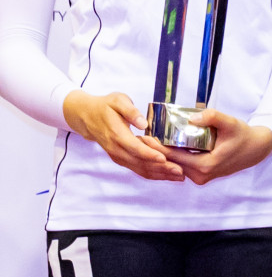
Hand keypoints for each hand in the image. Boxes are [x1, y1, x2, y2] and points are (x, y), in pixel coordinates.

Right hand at [62, 91, 183, 181]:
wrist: (87, 117)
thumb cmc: (105, 107)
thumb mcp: (117, 101)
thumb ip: (130, 111)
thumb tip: (142, 123)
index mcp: (116, 134)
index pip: (134, 148)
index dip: (149, 154)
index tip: (164, 158)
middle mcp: (116, 149)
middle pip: (140, 162)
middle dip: (160, 168)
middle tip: (180, 171)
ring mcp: (118, 156)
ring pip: (140, 169)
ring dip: (159, 174)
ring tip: (179, 176)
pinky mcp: (121, 159)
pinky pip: (138, 169)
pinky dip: (153, 174)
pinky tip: (168, 176)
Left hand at [154, 110, 271, 185]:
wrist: (256, 149)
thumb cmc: (243, 135)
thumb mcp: (230, 122)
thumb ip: (212, 117)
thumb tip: (192, 118)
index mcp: (205, 165)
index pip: (173, 156)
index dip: (156, 147)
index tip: (143, 137)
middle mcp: (201, 176)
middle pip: (170, 163)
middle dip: (154, 151)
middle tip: (139, 138)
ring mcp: (201, 178)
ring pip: (174, 166)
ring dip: (162, 155)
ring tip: (146, 142)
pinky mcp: (201, 176)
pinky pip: (181, 167)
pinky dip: (171, 158)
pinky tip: (161, 148)